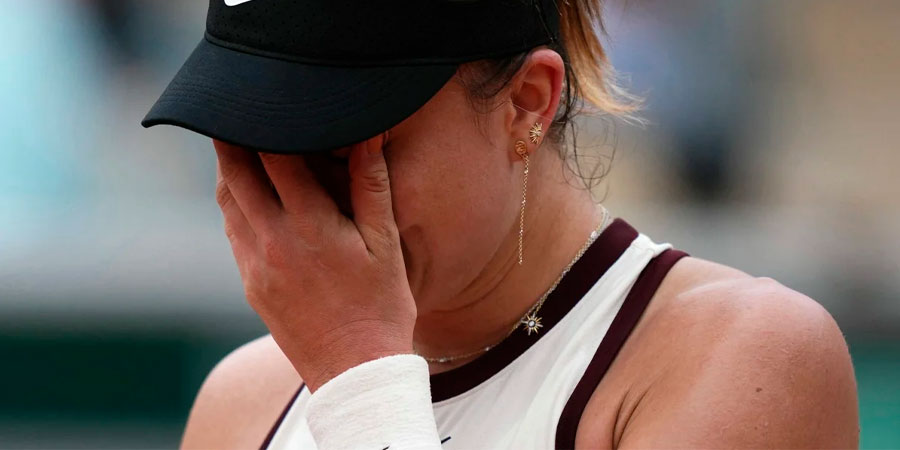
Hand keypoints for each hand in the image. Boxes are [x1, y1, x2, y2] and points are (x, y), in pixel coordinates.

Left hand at [213, 133, 415, 391]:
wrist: (356, 373)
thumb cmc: (382, 307)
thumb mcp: (386, 244)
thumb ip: (371, 185)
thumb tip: (367, 133)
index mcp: (309, 226)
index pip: (273, 155)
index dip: (267, 122)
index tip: (268, 100)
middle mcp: (272, 242)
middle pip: (235, 173)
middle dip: (233, 137)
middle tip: (239, 110)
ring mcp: (255, 266)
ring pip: (228, 202)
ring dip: (230, 169)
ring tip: (242, 144)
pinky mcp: (251, 285)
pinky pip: (233, 232)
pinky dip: (237, 204)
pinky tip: (253, 195)